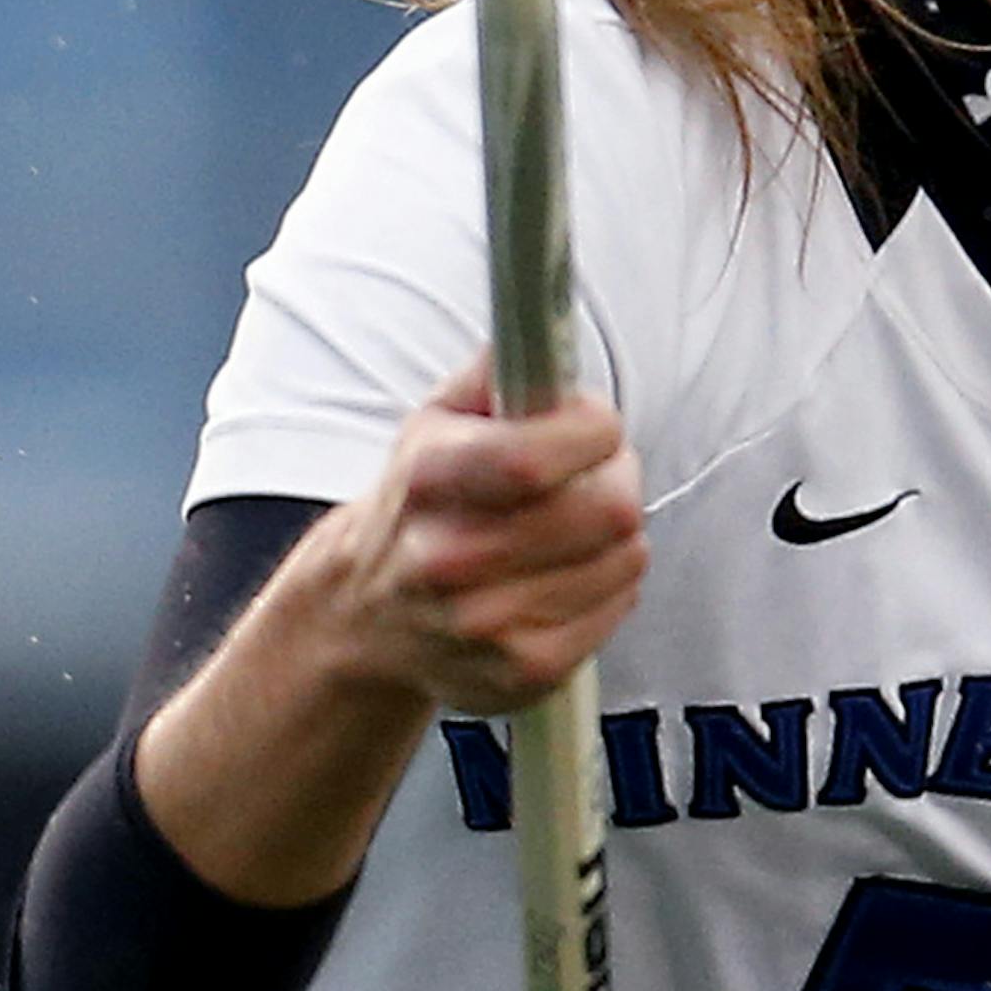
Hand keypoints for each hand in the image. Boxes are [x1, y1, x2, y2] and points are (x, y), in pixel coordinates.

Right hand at [318, 353, 646, 714]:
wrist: (366, 614)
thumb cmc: (423, 500)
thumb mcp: (438, 419)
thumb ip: (499, 369)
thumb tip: (546, 319)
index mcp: (428, 480)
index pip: (534, 455)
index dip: (592, 428)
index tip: (595, 423)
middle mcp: (447, 558)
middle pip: (605, 509)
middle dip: (617, 475)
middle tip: (595, 472)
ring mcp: (485, 624)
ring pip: (624, 555)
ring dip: (617, 532)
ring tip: (576, 524)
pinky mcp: (523, 670)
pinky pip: (620, 603)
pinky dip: (610, 581)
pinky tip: (569, 572)